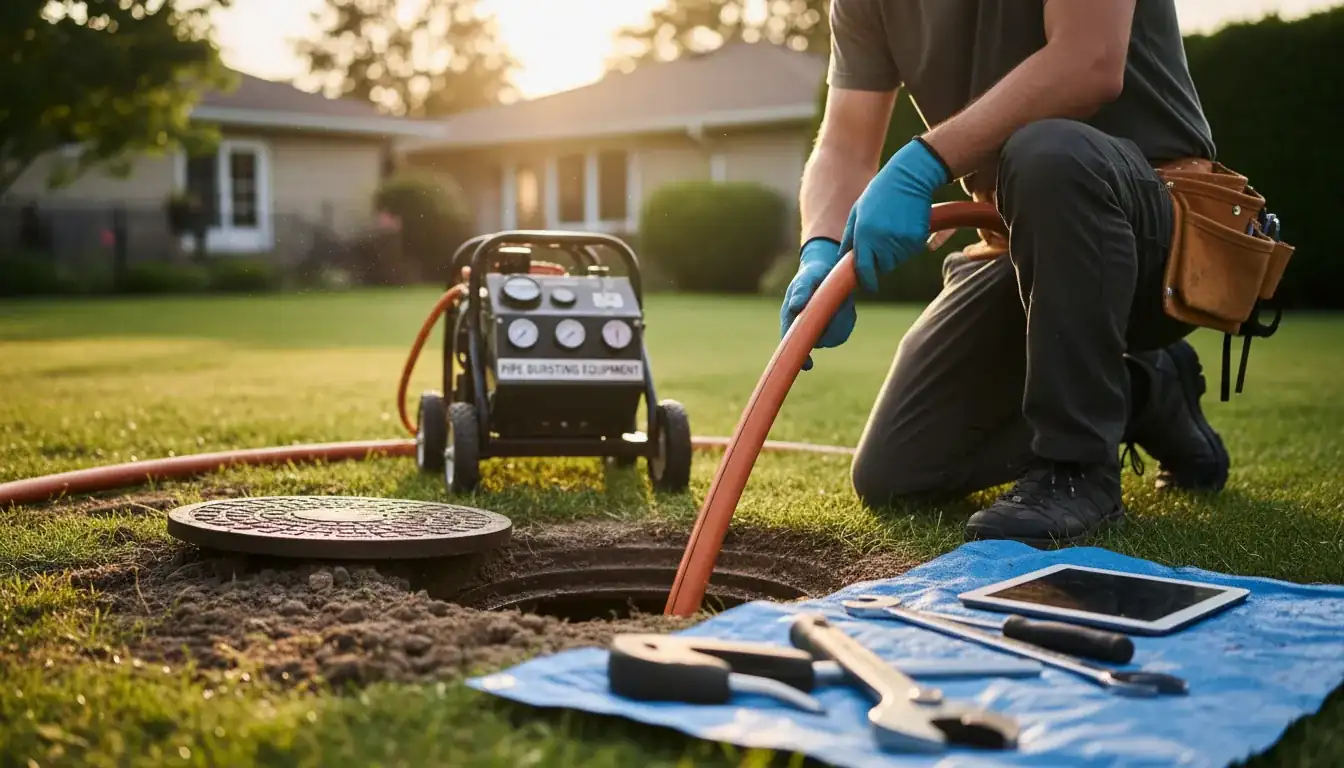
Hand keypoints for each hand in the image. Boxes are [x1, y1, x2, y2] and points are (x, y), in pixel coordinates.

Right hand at [780, 237, 855, 370]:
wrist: (827, 268)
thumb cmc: (811, 274)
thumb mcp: (806, 278)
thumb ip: (801, 291)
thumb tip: (795, 306)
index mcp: (792, 320)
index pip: (792, 343)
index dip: (799, 356)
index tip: (807, 365)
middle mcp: (806, 328)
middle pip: (821, 342)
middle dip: (832, 329)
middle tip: (840, 307)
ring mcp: (821, 329)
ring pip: (835, 337)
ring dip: (842, 321)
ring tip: (842, 302)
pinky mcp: (835, 326)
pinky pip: (845, 329)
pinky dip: (847, 317)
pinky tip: (845, 304)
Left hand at [839, 138, 950, 292]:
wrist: (909, 177)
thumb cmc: (880, 193)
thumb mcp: (858, 211)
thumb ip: (850, 236)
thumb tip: (842, 256)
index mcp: (864, 234)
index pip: (864, 267)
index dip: (866, 280)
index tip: (869, 286)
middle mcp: (882, 240)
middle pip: (883, 266)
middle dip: (881, 261)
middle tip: (882, 243)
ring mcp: (901, 240)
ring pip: (898, 260)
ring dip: (895, 252)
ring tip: (893, 228)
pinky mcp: (917, 238)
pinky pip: (912, 251)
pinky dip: (908, 245)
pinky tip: (904, 226)